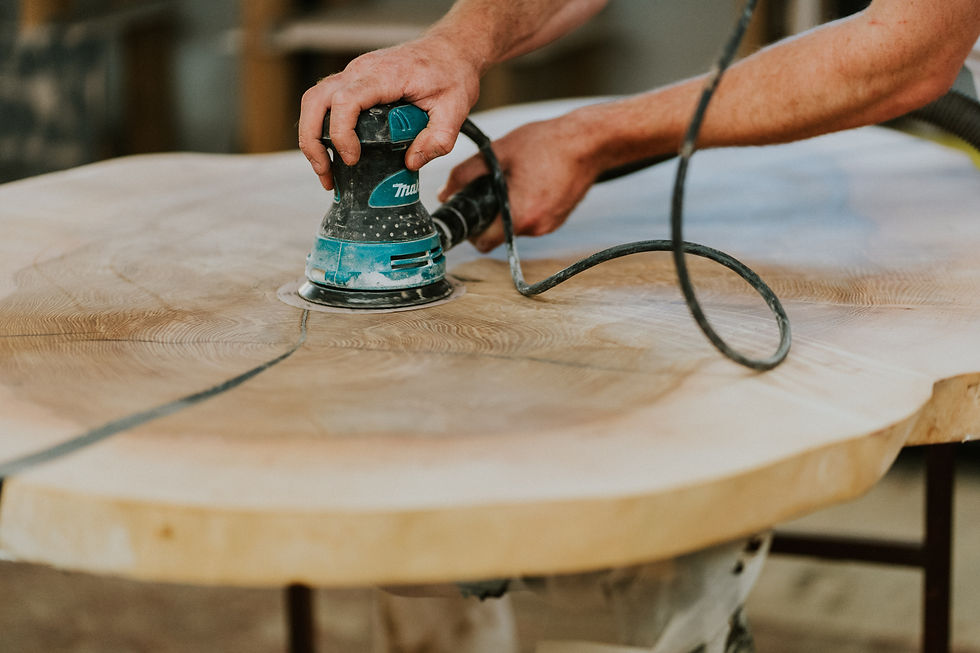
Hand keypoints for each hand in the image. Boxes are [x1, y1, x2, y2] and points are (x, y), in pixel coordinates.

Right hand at [298, 33, 481, 189]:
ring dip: (311, 137)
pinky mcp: (354, 81)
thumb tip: (411, 162)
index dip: (341, 132)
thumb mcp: (455, 110)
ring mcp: (355, 74)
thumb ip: (438, 139)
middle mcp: (362, 70)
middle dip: (312, 140)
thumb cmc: (451, 72)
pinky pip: (326, 102)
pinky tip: (334, 153)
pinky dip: (321, 128)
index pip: (346, 100)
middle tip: (325, 172)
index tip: (352, 159)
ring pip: (314, 100)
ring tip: (325, 170)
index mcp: (385, 75)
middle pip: (315, 99)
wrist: (451, 50)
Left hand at [438, 115, 601, 251]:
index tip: (467, 212)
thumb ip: (466, 174)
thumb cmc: (548, 144)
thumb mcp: (498, 153)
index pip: (483, 242)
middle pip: (498, 235)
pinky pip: (531, 219)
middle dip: (488, 216)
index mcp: (519, 215)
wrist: (589, 141)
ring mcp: (549, 225)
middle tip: (487, 188)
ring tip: (512, 180)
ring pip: (514, 226)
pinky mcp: (557, 219)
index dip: (470, 230)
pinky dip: (524, 206)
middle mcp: (535, 227)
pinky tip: (528, 183)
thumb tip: (445, 192)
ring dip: (507, 209)